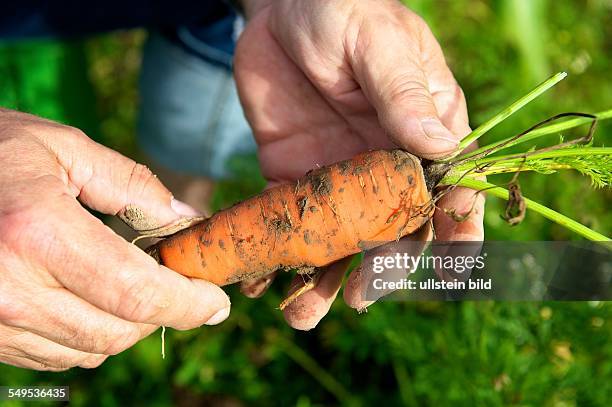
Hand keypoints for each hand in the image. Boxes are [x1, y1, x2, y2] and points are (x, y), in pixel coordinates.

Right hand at [0, 109, 230, 370]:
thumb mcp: (64, 149)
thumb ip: (132, 186)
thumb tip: (185, 224)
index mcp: (37, 232)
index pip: (135, 292)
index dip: (187, 304)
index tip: (216, 304)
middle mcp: (10, 287)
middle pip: (117, 331)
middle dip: (162, 313)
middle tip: (179, 286)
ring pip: (89, 351)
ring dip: (125, 325)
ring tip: (132, 285)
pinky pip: (55, 355)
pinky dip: (87, 335)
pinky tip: (90, 298)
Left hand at [235, 0, 483, 328]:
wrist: (279, 10)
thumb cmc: (343, 10)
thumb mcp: (377, 43)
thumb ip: (403, 92)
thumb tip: (441, 146)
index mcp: (423, 133)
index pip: (451, 190)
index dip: (455, 230)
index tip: (448, 267)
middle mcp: (385, 164)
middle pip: (392, 229)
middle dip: (381, 269)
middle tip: (360, 297)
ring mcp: (339, 176)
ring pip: (340, 240)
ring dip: (324, 279)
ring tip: (302, 313)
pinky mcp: (292, 177)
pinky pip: (288, 223)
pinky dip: (277, 255)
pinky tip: (262, 281)